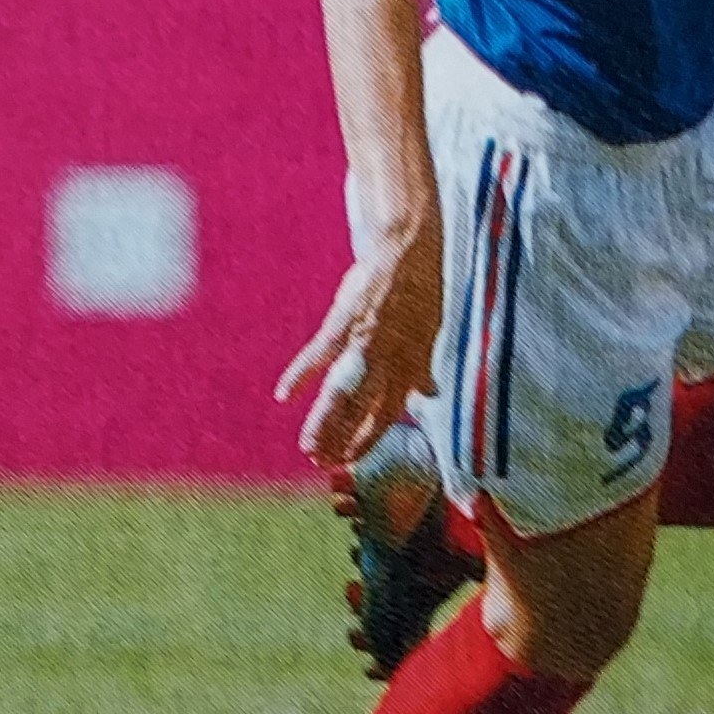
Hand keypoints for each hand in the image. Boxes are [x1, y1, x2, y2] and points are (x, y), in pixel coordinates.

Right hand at [276, 223, 443, 469]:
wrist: (406, 252)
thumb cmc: (418, 290)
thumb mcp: (428, 333)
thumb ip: (421, 366)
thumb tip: (429, 390)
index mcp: (409, 368)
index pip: (386, 417)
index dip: (366, 439)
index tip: (350, 457)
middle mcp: (389, 363)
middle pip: (361, 414)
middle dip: (341, 441)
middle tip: (321, 462)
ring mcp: (365, 345)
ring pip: (340, 395)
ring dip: (323, 424)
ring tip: (307, 447)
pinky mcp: (344, 324)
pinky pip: (319, 356)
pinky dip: (300, 375)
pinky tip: (285, 395)